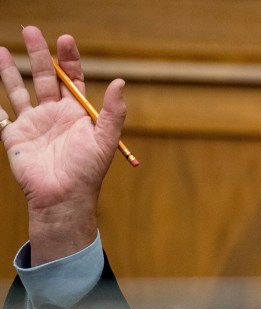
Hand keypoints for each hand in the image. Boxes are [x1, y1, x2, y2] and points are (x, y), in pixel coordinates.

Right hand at [0, 26, 125, 264]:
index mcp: (77, 113)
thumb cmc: (88, 171)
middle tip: (31, 31)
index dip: (69, 58)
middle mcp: (55, 114)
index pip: (73, 78)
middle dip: (38, 54)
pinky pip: (2, 112)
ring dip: (11, 69)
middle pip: (46, 77)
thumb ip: (113, 112)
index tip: (64, 39)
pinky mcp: (14, 134)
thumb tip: (120, 82)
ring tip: (1, 48)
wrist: (63, 197)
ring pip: (20, 88)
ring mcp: (34, 123)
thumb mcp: (105, 139)